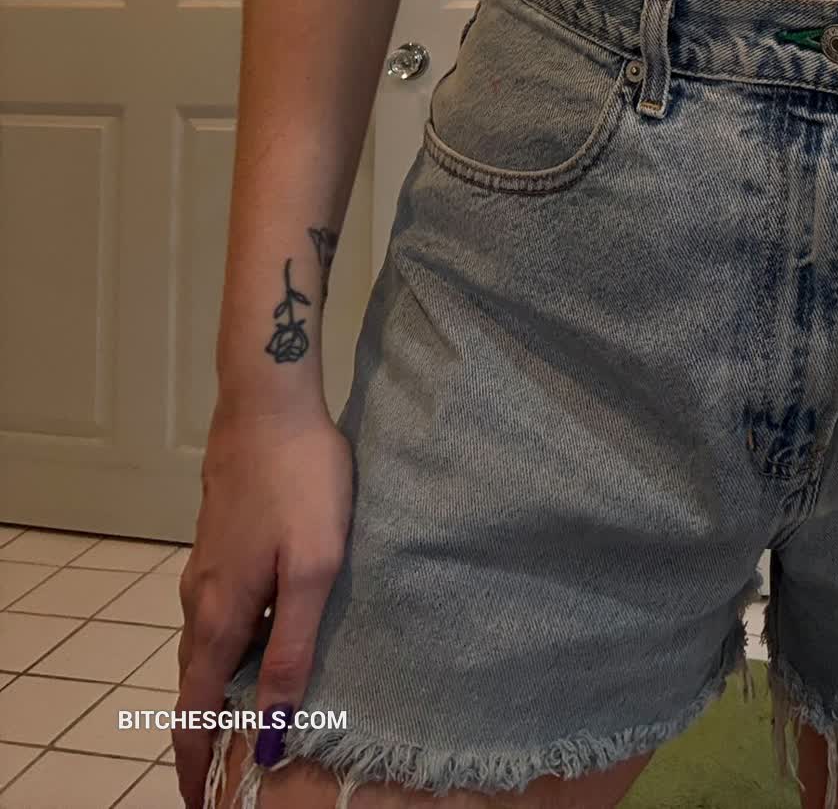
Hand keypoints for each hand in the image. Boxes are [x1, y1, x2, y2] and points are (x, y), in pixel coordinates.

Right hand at [173, 400, 351, 806]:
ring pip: (211, 641)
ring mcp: (208, 564)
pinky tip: (269, 635)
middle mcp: (201, 596)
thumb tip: (269, 732)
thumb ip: (291, 650)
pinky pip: (223, 609)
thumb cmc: (300, 479)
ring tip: (254, 713)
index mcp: (219, 614)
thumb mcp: (312, 569)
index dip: (196, 762)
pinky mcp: (223, 538)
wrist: (269, 399)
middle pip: (197, 680)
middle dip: (209, 729)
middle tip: (233, 768)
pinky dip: (236, 640)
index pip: (193, 711)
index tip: (206, 803)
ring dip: (224, 683)